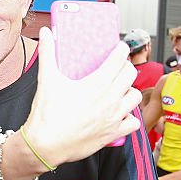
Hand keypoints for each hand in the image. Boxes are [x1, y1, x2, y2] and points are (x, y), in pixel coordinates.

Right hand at [23, 27, 139, 166]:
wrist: (45, 146)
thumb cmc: (47, 115)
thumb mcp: (47, 80)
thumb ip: (48, 53)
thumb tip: (45, 34)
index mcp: (97, 84)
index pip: (119, 59)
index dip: (121, 50)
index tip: (118, 48)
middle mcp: (110, 99)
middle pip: (130, 75)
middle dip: (124, 68)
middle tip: (115, 68)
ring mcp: (114, 117)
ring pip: (135, 97)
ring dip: (128, 91)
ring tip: (118, 90)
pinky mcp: (113, 134)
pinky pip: (133, 123)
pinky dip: (129, 117)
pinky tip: (118, 114)